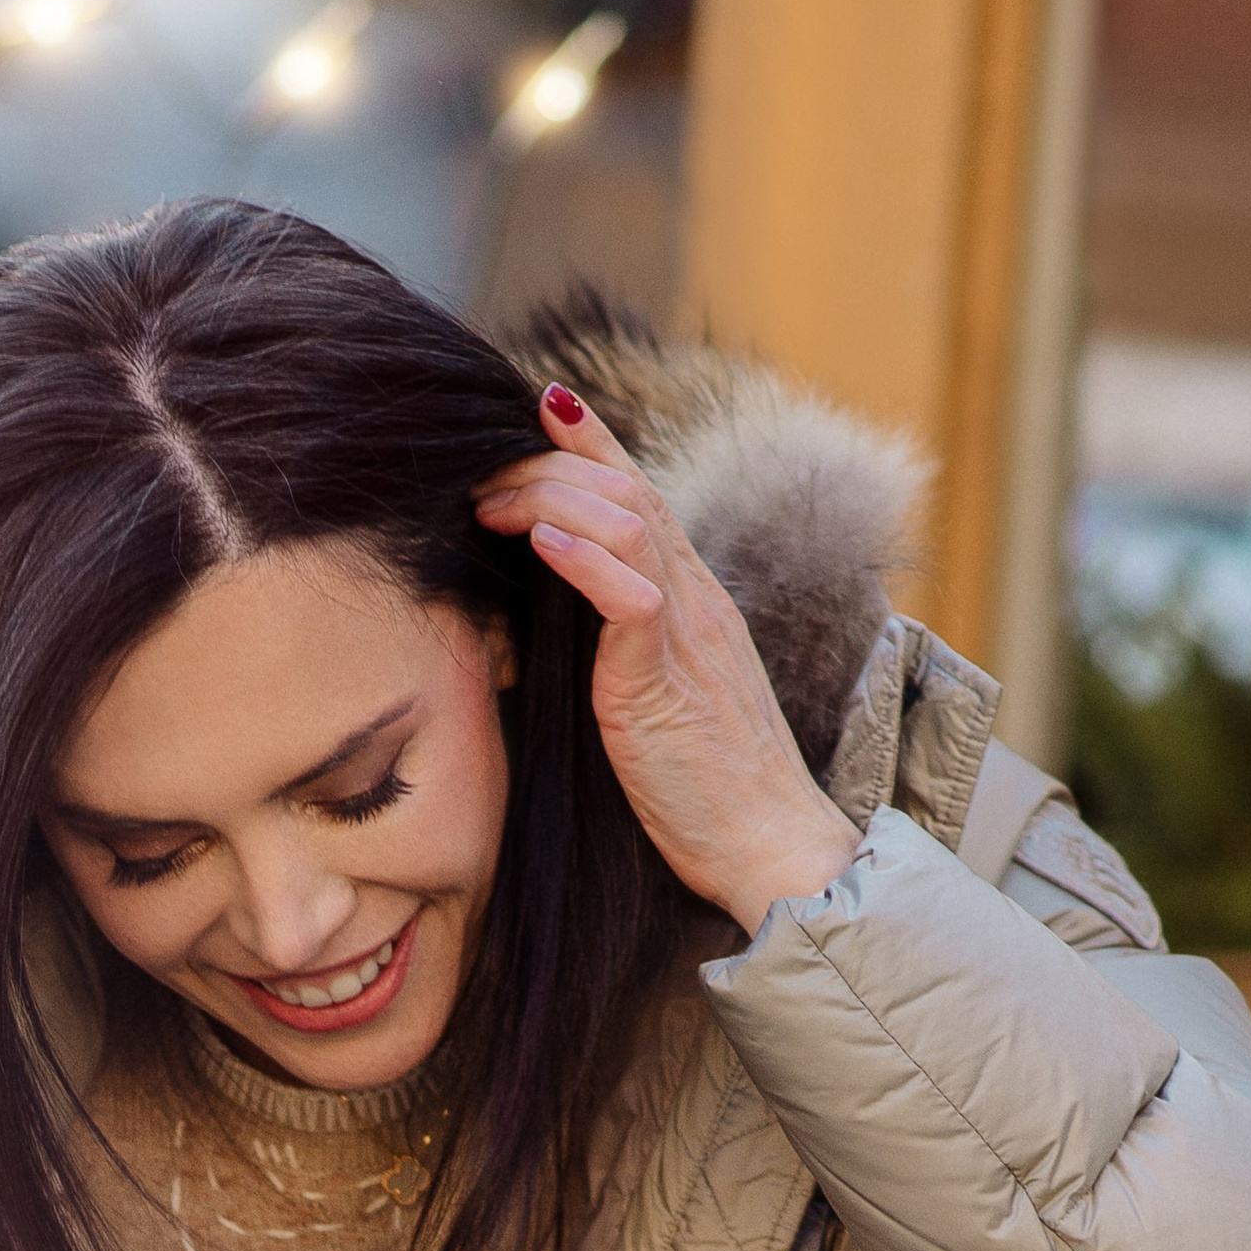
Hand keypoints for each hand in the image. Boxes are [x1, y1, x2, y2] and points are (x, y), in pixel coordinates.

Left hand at [475, 386, 861, 935]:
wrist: (769, 846)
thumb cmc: (706, 794)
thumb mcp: (655, 704)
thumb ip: (621, 653)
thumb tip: (554, 636)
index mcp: (695, 602)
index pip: (643, 495)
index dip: (594, 442)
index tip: (543, 404)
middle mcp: (698, 600)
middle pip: (627, 491)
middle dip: (548, 467)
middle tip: (481, 476)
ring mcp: (690, 633)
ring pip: (628, 522)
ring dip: (549, 501)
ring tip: (492, 506)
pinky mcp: (669, 678)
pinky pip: (632, 595)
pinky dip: (582, 560)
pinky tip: (540, 544)